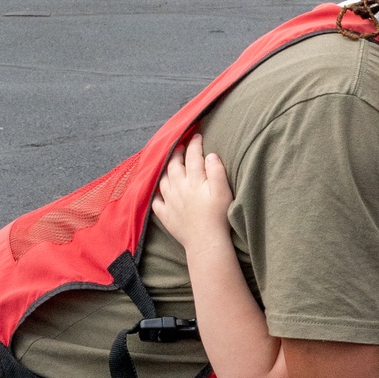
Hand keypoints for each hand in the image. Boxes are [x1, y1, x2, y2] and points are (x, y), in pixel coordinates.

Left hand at [151, 133, 233, 253]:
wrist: (206, 242)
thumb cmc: (218, 217)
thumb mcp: (223, 192)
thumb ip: (216, 171)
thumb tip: (210, 155)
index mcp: (193, 180)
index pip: (193, 156)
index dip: (195, 143)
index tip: (197, 135)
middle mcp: (178, 187)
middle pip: (174, 164)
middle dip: (177, 152)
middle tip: (181, 146)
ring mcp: (170, 201)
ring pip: (163, 179)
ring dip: (165, 169)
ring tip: (169, 165)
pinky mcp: (165, 215)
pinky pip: (156, 201)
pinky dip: (157, 194)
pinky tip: (160, 192)